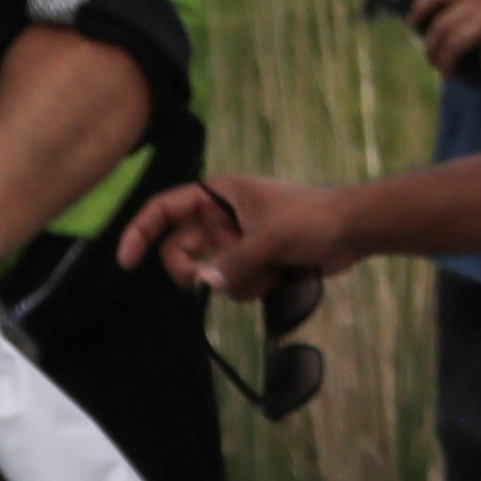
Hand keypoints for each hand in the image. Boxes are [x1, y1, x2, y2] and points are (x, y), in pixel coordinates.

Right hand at [123, 168, 344, 302]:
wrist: (354, 230)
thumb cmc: (312, 219)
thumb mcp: (269, 237)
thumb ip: (233, 262)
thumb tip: (204, 285)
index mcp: (216, 195)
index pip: (163, 209)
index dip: (140, 232)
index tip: (127, 262)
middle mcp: (220, 217)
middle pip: (180, 250)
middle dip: (194, 271)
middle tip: (205, 283)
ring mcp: (236, 241)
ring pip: (210, 273)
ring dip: (235, 281)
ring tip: (267, 270)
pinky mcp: (253, 262)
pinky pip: (234, 284)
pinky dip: (253, 286)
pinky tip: (280, 275)